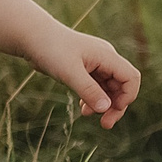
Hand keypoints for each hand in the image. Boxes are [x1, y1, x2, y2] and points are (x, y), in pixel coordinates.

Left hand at [23, 25, 140, 127]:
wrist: (31, 37)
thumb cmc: (50, 50)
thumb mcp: (69, 72)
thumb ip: (88, 90)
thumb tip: (105, 109)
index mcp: (106, 56)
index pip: (130, 77)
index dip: (127, 96)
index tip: (112, 109)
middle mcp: (104, 59)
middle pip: (121, 86)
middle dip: (115, 106)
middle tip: (105, 124)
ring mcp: (95, 64)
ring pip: (108, 88)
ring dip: (102, 103)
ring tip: (87, 114)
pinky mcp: (84, 69)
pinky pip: (96, 87)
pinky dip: (92, 98)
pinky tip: (83, 108)